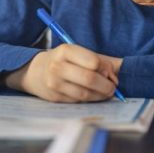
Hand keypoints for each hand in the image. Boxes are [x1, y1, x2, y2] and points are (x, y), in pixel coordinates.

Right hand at [5, 44, 122, 102]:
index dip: (107, 69)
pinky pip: (78, 102)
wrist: (36, 71)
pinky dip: (90, 100)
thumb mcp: (79, 54)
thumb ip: (100, 61)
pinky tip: (93, 96)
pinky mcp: (54, 97)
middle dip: (107, 86)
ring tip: (105, 93)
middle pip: (90, 79)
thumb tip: (117, 75)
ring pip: (85, 94)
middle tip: (112, 88)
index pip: (93, 62)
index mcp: (66, 50)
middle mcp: (57, 66)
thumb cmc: (65, 61)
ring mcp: (54, 83)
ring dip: (100, 96)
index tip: (110, 72)